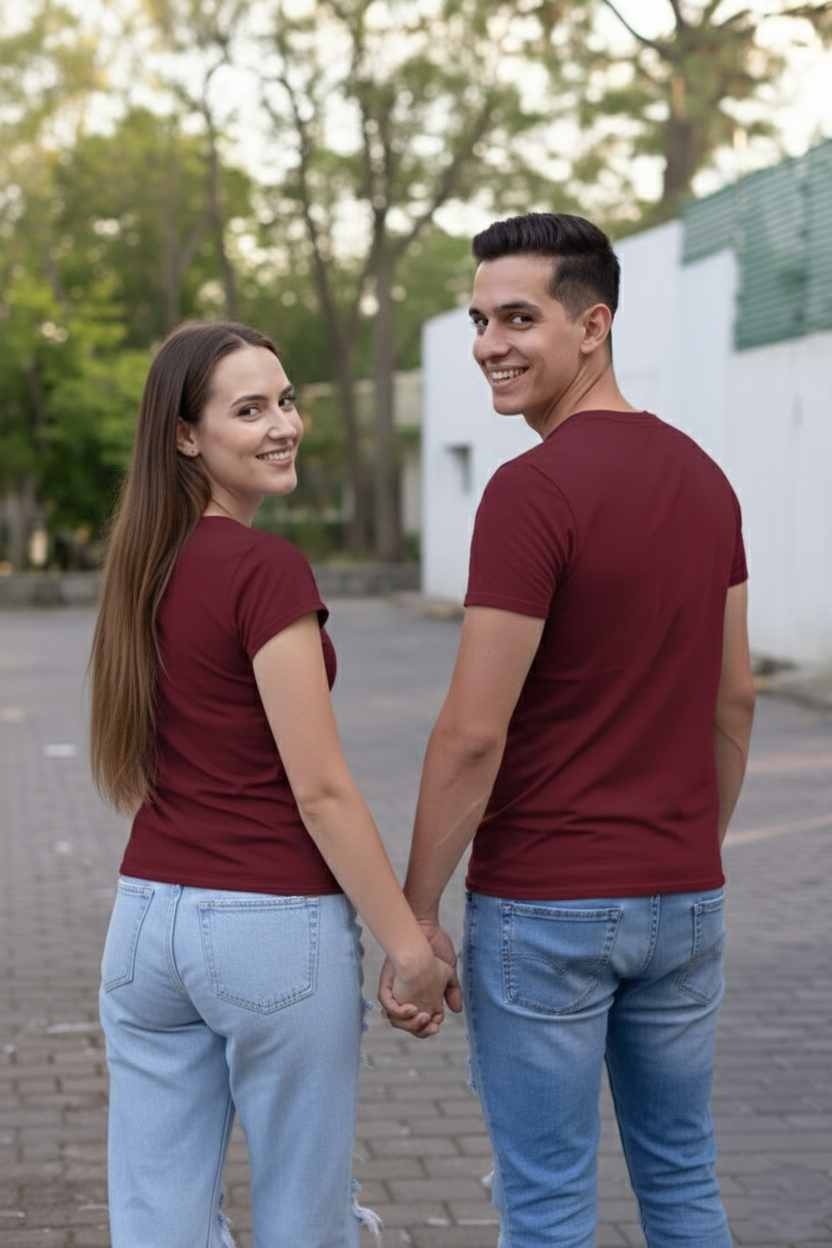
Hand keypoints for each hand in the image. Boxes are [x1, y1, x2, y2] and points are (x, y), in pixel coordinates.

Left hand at [378, 921, 462, 1036]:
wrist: (424, 927)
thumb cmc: (436, 946)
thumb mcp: (449, 971)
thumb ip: (452, 991)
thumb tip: (456, 1011)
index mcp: (419, 995)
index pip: (421, 1020)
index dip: (428, 1028)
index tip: (437, 1026)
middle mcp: (405, 995)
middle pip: (407, 1024)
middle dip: (419, 1030)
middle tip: (432, 1027)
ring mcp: (395, 990)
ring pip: (396, 1018)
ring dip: (409, 1023)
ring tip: (423, 1017)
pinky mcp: (387, 983)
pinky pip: (387, 1004)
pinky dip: (397, 1012)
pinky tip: (412, 1008)